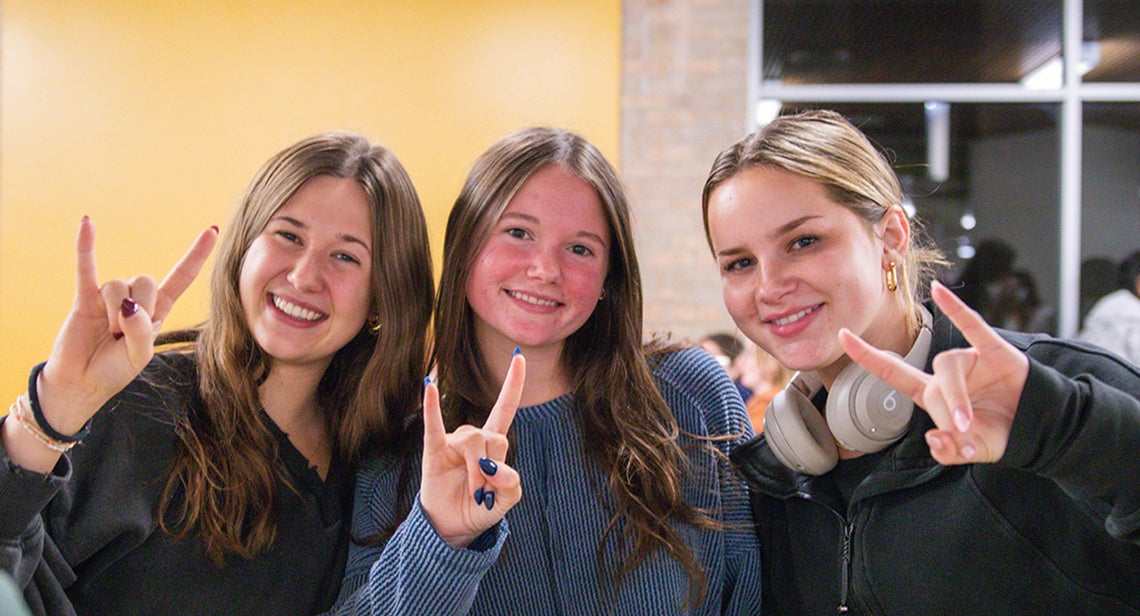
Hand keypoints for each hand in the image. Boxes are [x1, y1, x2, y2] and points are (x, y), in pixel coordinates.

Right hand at [36, 217, 217, 434]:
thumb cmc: (115, 370)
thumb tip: (129, 305)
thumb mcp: (140, 357)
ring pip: (118, 284)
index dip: (196, 255)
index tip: (213, 230)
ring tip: (107, 334)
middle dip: (140, 308)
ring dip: (113, 313)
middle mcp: (136, 298)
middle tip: (124, 335)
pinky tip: (87, 223)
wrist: (80, 383)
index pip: (182, 277)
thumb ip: (142, 332)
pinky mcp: (84, 297)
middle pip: (146, 280)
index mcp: (158, 311)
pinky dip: (85, 246)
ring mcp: (110, 296)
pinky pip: (86, 266)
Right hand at [419, 352, 524, 547]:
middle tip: (485, 493)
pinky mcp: (434, 450)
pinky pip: (433, 425)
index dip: (513, 384)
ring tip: (473, 492)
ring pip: (472, 441)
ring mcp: (453, 443)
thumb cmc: (481, 508)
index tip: (519, 357)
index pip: (505, 407)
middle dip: (492, 467)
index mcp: (493, 443)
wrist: (452, 527)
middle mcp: (473, 438)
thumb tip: (495, 467)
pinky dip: (431, 406)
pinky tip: (429, 386)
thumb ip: (512, 484)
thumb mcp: (507, 500)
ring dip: (475, 471)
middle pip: (492, 436)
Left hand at [837, 280, 1028, 463]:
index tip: (841, 336)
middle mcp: (947, 374)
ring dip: (959, 396)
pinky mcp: (995, 351)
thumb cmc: (1000, 433)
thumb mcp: (973, 451)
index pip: (892, 372)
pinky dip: (956, 309)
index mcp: (933, 395)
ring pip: (949, 366)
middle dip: (945, 408)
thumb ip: (951, 451)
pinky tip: (941, 292)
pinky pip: (973, 326)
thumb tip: (934, 440)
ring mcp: (970, 360)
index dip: (867, 356)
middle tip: (962, 433)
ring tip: (972, 423)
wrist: (1040, 426)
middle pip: (931, 380)